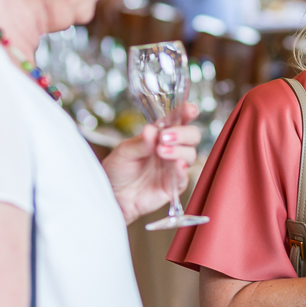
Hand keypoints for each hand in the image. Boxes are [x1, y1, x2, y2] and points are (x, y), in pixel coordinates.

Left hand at [103, 103, 201, 223]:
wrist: (113, 196)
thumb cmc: (118, 170)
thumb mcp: (124, 152)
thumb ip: (140, 143)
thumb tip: (151, 130)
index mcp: (160, 134)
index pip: (178, 119)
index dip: (186, 112)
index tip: (190, 110)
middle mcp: (171, 148)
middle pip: (192, 135)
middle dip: (183, 133)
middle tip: (165, 137)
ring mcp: (174, 166)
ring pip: (190, 154)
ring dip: (179, 150)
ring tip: (161, 151)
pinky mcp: (174, 185)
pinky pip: (184, 177)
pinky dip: (182, 170)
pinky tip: (176, 166)